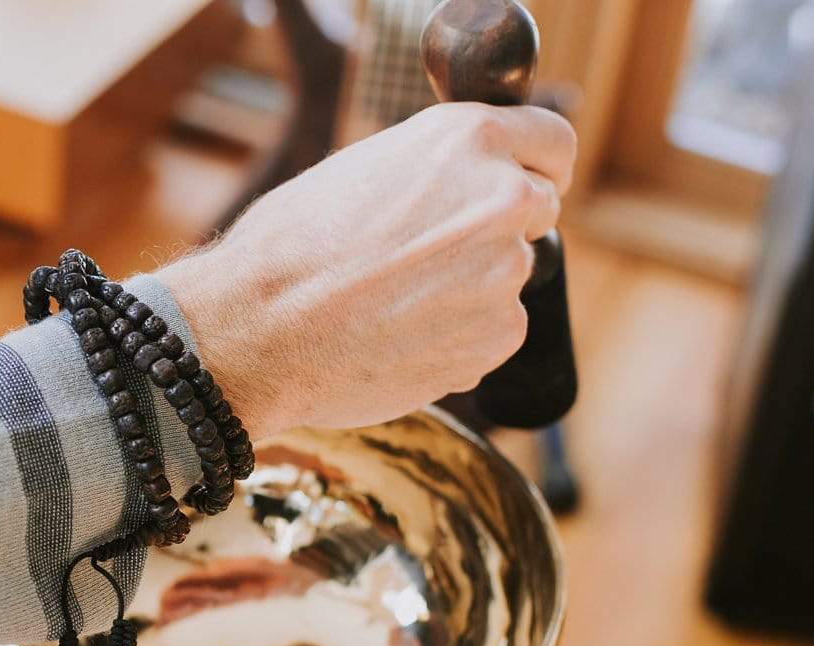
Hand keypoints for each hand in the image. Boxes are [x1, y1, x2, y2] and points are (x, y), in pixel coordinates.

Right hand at [159, 103, 575, 441]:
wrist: (260, 327)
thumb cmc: (291, 247)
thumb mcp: (365, 170)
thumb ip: (436, 174)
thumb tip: (467, 192)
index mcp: (469, 139)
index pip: (554, 145)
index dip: (537, 169)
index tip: (526, 189)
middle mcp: (503, 197)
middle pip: (536, 213)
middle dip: (496, 233)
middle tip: (427, 260)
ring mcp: (507, 271)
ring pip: (507, 279)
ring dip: (468, 292)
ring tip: (390, 305)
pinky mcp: (500, 335)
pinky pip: (493, 333)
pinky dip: (458, 339)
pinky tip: (398, 336)